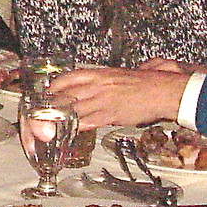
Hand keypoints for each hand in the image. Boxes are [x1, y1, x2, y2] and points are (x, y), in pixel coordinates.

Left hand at [49, 66, 188, 127]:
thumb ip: (104, 81)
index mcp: (98, 73)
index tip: (46, 95)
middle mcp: (96, 85)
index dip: (53, 88)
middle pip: (64, 95)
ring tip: (47, 127)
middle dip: (50, 106)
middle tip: (41, 115)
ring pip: (71, 110)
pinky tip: (67, 133)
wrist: (165, 90)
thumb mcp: (120, 76)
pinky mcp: (109, 114)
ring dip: (58, 120)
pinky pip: (86, 122)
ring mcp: (102, 100)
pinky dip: (74, 128)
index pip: (67, 78)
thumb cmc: (147, 82)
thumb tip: (93, 87)